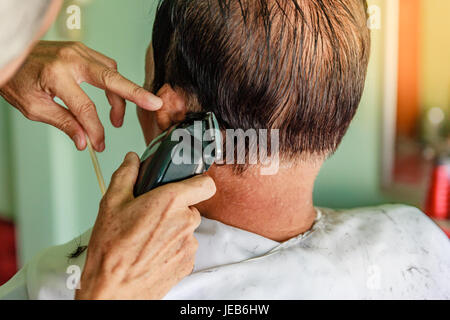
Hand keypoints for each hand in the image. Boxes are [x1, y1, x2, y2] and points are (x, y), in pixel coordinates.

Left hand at [0, 41, 162, 151]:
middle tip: (154, 104)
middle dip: (136, 94)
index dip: (96, 131)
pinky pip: (105, 65)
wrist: (8, 53)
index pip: (86, 109)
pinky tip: (109, 95)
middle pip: (112, 80)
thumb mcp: (35, 107)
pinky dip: (112, 81)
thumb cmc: (15, 77)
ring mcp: (77, 51)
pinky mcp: (80, 50)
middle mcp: (71, 59)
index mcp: (57, 75)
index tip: (98, 144)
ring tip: (116, 118)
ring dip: (120, 94)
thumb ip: (64, 123)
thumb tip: (84, 140)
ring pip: (111, 72)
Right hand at [76, 152, 215, 299]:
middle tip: (150, 215)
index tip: (186, 184)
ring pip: (187, 228)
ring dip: (173, 229)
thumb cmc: (111, 250)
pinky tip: (152, 252)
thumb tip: (133, 160)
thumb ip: (126, 175)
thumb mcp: (111, 203)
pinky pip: (185, 247)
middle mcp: (185, 222)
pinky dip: (173, 247)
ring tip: (147, 237)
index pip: (206, 184)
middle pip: (191, 206)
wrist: (112, 290)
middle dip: (174, 208)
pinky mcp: (188, 263)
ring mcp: (189, 244)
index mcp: (170, 202)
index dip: (197, 182)